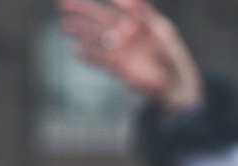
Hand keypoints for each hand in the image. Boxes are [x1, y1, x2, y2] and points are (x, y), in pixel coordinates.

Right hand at [57, 0, 202, 112]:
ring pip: (96, 37)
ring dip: (80, 31)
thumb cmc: (173, 56)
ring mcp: (120, 49)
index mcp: (138, 20)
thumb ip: (147, 18)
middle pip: (100, 17)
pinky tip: (76, 50)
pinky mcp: (117, 66)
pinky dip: (89, 55)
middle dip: (82, 10)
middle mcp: (125, 32)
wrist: (175, 85)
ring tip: (65, 26)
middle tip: (63, 4)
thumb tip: (135, 1)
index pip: (119, 4)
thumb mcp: (164, 34)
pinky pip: (99, 59)